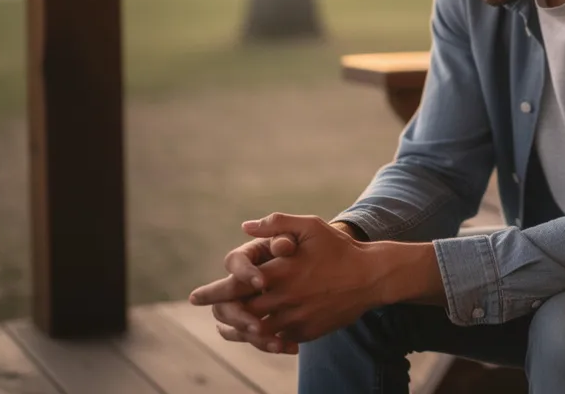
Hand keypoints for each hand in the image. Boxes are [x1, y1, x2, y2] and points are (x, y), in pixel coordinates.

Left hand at [190, 214, 403, 345]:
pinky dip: (264, 338)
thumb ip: (276, 223)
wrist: (371, 277)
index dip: (211, 293)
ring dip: (239, 330)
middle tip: (211, 312)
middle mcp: (283, 299)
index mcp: (278, 273)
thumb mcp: (310, 227)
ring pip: (255, 332)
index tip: (194, 298)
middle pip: (240, 313)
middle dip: (222, 313)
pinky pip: (277, 339)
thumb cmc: (338, 249)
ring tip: (227, 327)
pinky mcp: (305, 332)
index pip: (234, 287)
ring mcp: (294, 319)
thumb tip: (246, 226)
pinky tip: (258, 334)